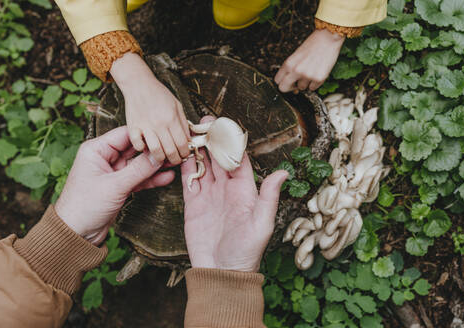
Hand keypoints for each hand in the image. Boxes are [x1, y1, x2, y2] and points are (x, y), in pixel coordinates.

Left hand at [55, 126, 174, 244]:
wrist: (75, 234)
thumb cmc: (84, 207)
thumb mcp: (114, 186)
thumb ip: (139, 169)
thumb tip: (159, 155)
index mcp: (96, 149)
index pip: (126, 134)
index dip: (146, 135)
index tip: (165, 136)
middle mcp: (104, 157)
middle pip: (135, 148)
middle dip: (154, 150)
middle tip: (174, 149)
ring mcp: (113, 172)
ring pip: (139, 164)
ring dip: (156, 165)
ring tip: (176, 162)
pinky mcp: (120, 186)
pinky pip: (139, 178)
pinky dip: (152, 179)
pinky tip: (167, 177)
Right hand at [110, 52, 190, 164]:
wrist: (139, 84)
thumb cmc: (159, 94)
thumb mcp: (177, 106)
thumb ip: (183, 123)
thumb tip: (188, 140)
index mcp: (172, 118)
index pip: (182, 144)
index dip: (185, 153)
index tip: (185, 154)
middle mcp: (159, 124)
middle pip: (170, 151)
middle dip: (175, 159)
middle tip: (175, 159)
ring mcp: (145, 126)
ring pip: (155, 151)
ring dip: (160, 158)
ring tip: (163, 157)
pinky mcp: (133, 126)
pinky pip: (137, 145)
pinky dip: (142, 149)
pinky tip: (146, 146)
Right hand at [181, 117, 287, 271]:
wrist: (222, 271)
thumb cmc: (247, 250)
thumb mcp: (261, 223)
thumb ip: (269, 197)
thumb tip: (284, 173)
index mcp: (244, 189)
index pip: (237, 158)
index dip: (230, 141)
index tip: (223, 124)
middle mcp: (227, 188)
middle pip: (218, 157)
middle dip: (211, 139)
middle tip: (203, 121)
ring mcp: (209, 195)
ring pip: (202, 165)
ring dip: (197, 149)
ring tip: (188, 131)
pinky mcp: (193, 204)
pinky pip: (188, 180)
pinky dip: (184, 166)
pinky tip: (179, 153)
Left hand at [275, 28, 344, 91]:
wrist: (328, 38)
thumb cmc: (313, 44)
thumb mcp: (296, 55)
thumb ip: (291, 68)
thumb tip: (289, 81)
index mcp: (288, 63)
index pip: (277, 80)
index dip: (282, 81)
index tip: (286, 81)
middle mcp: (296, 70)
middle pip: (283, 88)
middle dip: (289, 87)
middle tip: (295, 84)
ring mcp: (307, 75)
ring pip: (301, 88)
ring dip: (305, 83)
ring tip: (311, 71)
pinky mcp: (318, 79)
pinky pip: (313, 88)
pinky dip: (315, 83)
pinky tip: (317, 72)